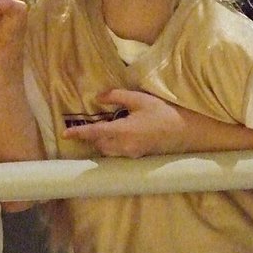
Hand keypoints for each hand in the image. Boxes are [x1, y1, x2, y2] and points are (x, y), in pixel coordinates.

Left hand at [62, 89, 196, 157]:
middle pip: (98, 144)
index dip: (79, 133)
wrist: (187, 130)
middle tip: (85, 126)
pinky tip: (116, 134)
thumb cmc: (163, 112)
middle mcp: (125, 145)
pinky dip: (111, 145)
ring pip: (107, 150)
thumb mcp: (139, 99)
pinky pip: (117, 152)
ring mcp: (132, 153)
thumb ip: (116, 96)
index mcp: (124, 131)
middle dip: (90, 136)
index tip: (65, 134)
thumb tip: (98, 97)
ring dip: (101, 141)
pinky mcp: (137, 156)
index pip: (95, 133)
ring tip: (102, 128)